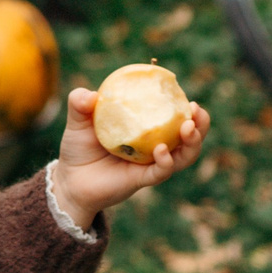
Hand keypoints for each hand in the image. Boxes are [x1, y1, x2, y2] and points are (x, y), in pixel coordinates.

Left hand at [52, 87, 209, 229]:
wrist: (70, 180)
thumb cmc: (79, 147)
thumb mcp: (77, 121)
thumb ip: (79, 103)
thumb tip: (91, 96)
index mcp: (146, 126)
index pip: (172, 112)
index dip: (184, 103)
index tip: (186, 92)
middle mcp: (155, 144)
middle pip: (189, 135)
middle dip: (200, 123)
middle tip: (197, 110)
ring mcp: (152, 163)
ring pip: (184, 155)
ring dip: (192, 142)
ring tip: (189, 128)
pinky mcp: (144, 179)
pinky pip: (162, 171)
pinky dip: (166, 161)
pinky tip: (162, 150)